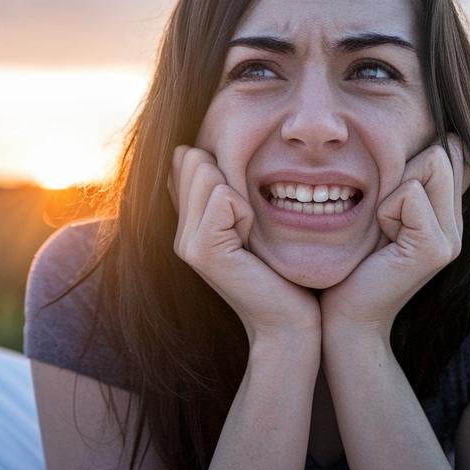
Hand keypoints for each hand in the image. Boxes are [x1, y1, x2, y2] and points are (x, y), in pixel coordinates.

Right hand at [169, 145, 321, 346]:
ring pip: (208, 173)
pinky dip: (247, 213)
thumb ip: (228, 189)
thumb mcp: (253, 222)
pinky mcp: (201, 250)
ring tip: (250, 235)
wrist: (289, 323)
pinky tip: (251, 244)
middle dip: (232, 179)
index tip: (244, 211)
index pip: (186, 158)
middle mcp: (180, 232)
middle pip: (194, 159)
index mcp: (188, 222)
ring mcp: (186, 242)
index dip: (223, 169)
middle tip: (249, 225)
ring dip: (243, 198)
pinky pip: (224, 197)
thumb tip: (199, 146)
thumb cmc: (283, 272)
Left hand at [320, 134, 469, 341]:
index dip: (415, 159)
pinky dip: (386, 209)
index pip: (452, 151)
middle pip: (443, 152)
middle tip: (382, 216)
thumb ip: (403, 180)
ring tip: (381, 228)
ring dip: (392, 190)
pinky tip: (381, 238)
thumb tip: (423, 137)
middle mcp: (457, 226)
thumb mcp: (380, 212)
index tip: (388, 199)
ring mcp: (452, 239)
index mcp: (448, 216)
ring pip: (431, 164)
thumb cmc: (352, 263)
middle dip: (403, 171)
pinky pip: (410, 194)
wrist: (346, 316)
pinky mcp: (434, 248)